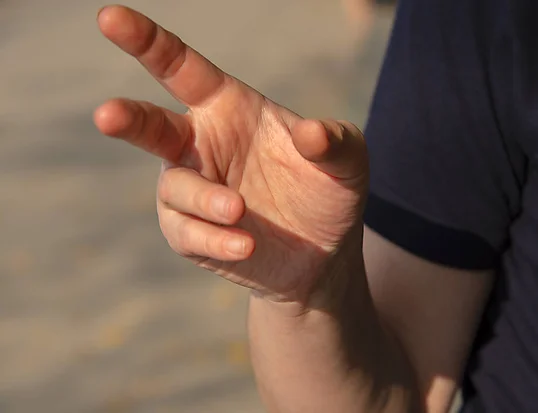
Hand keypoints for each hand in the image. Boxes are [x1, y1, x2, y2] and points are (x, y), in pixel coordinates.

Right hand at [94, 5, 368, 303]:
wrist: (323, 254)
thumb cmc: (329, 192)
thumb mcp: (347, 161)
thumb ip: (335, 141)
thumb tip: (311, 134)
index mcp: (228, 108)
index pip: (181, 68)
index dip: (146, 42)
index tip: (109, 18)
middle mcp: (201, 145)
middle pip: (152, 125)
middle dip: (128, 118)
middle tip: (108, 115)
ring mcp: (193, 190)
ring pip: (176, 187)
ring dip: (205, 198)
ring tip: (240, 210)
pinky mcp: (191, 233)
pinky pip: (188, 232)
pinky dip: (214, 238)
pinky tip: (246, 245)